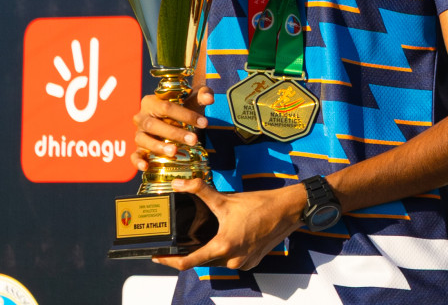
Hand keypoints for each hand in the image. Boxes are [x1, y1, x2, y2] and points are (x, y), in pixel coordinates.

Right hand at [132, 86, 213, 170]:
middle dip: (174, 133)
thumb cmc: (184, 106)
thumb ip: (203, 94)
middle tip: (193, 140)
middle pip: (154, 125)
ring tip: (174, 152)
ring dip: (158, 146)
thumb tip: (209, 99)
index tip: (204, 123)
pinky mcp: (139, 148)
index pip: (167, 107)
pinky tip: (146, 166)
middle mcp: (141, 117)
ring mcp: (138, 133)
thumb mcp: (194, 98)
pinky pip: (134, 155)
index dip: (186, 115)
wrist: (177, 119)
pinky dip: (138, 161)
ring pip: (143, 140)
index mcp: (151, 102)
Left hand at [152, 178, 306, 270]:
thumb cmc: (260, 204)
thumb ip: (200, 191)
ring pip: (218, 262)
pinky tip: (231, 238)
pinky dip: (228, 253)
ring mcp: (243, 263)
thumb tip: (180, 184)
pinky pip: (233, 261)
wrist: (289, 210)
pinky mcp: (253, 262)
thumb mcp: (226, 198)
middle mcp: (232, 260)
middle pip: (202, 261)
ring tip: (211, 236)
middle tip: (183, 242)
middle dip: (192, 252)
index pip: (187, 262)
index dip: (168, 260)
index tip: (158, 256)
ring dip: (212, 252)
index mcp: (222, 246)